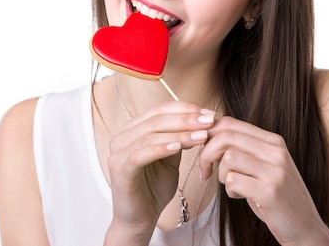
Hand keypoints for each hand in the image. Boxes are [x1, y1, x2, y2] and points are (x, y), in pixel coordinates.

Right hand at [104, 101, 215, 243]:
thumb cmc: (154, 189)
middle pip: (157, 118)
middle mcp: (122, 137)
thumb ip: (179, 139)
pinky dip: (160, 148)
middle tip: (209, 121)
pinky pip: (141, 154)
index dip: (185, 109)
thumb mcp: (171, 158)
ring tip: (202, 136)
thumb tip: (200, 121)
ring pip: (151, 134)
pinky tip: (178, 147)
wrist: (140, 220)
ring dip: (179, 133)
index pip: (160, 109)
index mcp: (133, 130)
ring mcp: (118, 152)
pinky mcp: (119, 168)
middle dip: (186, 119)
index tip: (209, 114)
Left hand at [199, 117, 328, 244]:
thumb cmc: (276, 196)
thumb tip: (207, 135)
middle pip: (225, 136)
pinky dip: (230, 190)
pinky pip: (233, 180)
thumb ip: (243, 149)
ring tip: (233, 185)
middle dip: (206, 154)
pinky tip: (241, 196)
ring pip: (228, 158)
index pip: (230, 123)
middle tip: (205, 171)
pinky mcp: (270, 191)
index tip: (202, 151)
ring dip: (221, 174)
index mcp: (273, 141)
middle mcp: (276, 151)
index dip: (208, 135)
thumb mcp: (264, 165)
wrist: (305, 227)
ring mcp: (275, 170)